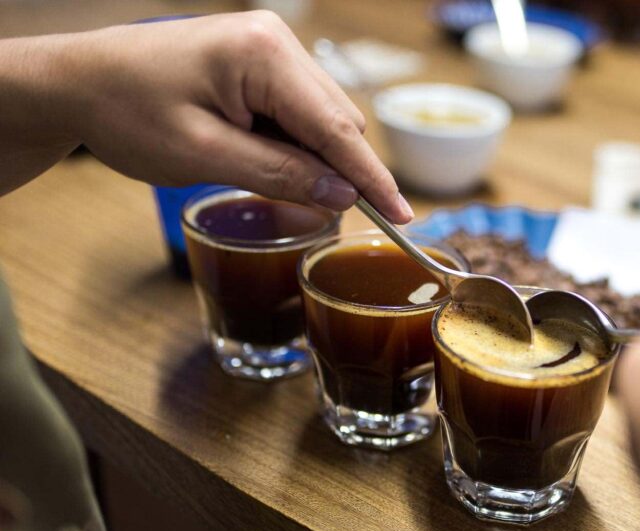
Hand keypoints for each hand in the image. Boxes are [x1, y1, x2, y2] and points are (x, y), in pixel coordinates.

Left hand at [0, 12, 410, 221]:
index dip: (371, 178)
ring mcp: (269, 52)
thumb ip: (278, 174)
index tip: (403, 216)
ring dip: (310, 162)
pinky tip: (258, 162)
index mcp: (264, 56)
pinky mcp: (259, 66)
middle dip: (336, 172)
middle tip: (313, 216)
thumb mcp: (203, 154)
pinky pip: (297, 114)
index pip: (335, 128)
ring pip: (320, 120)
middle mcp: (276, 44)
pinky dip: (292, 148)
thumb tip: (341, 196)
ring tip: (261, 182)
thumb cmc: (126, 111)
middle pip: (336, 122)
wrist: (75, 82)